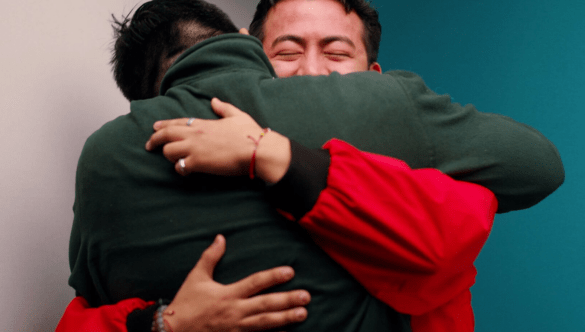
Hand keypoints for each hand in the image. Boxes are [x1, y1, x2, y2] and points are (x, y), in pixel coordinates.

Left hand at [146, 98, 290, 182]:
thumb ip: (224, 108)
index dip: (163, 125)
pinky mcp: (198, 163)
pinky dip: (180, 169)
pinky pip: (179, 167)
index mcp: (203, 123)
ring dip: (170, 156)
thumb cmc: (250, 133)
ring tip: (175, 160)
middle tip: (149, 145)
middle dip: (154, 140)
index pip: (177, 122)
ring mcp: (195, 148)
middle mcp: (195, 134)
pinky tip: (186, 171)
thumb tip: (214, 101)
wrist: (257, 150)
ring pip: (168, 151)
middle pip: (166, 135)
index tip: (154, 127)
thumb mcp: (238, 115)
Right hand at [164, 235, 309, 331]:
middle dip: (287, 300)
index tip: (291, 271)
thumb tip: (221, 237)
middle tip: (306, 296)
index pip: (255, 283)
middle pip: (266, 305)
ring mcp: (236, 329)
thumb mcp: (196, 277)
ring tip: (303, 314)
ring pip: (265, 324)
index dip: (274, 276)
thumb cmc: (185, 304)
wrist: (171, 331)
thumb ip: (210, 257)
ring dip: (285, 319)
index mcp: (227, 294)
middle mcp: (235, 312)